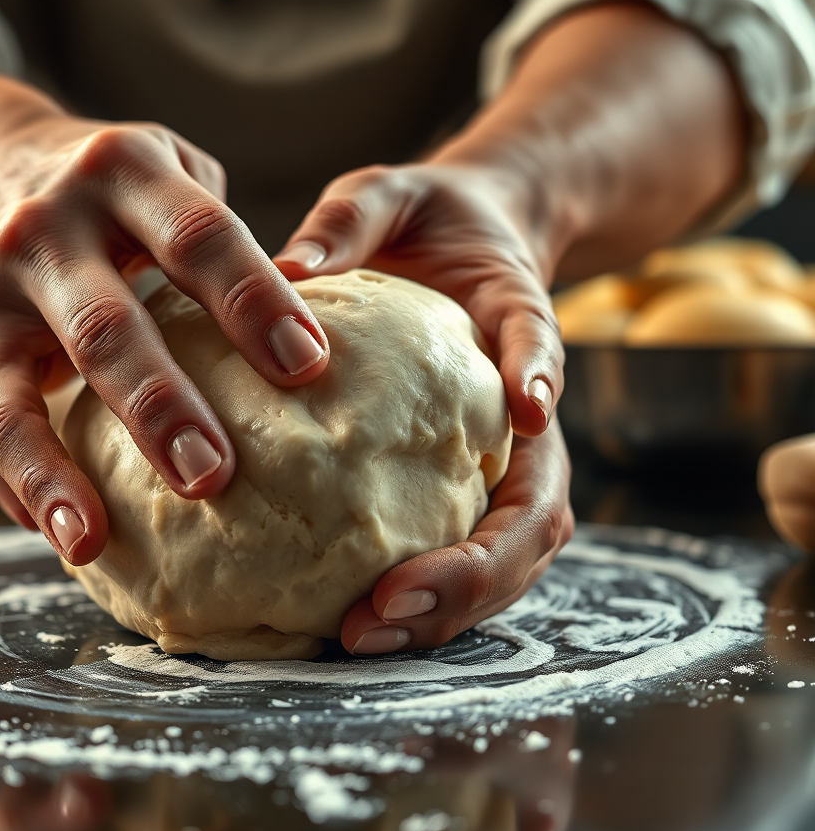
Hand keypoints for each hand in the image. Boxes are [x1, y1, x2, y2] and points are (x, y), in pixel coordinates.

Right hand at [0, 107, 327, 563]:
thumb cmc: (114, 191)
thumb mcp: (168, 167)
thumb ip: (231, 237)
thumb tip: (309, 343)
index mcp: (123, 172)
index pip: (197, 236)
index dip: (253, 298)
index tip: (309, 364)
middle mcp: (48, 226)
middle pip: (108, 325)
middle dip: (159, 404)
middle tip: (216, 474)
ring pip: (15, 392)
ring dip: (58, 469)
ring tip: (95, 537)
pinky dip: (22, 487)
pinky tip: (70, 539)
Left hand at [273, 162, 572, 650]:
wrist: (460, 243)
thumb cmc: (422, 219)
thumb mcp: (385, 193)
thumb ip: (349, 219)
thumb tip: (286, 268)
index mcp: (517, 327)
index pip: (544, 351)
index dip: (543, 380)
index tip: (529, 410)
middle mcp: (524, 413)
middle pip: (537, 507)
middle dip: (479, 568)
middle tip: (394, 604)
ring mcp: (498, 459)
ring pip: (508, 554)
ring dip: (449, 608)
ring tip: (364, 636)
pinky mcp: (460, 484)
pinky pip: (455, 552)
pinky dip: (422, 600)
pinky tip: (349, 625)